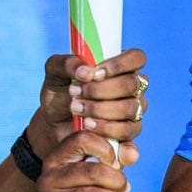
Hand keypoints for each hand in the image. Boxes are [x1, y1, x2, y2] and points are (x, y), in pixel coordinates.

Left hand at [33, 48, 149, 151]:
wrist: (55, 124)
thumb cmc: (60, 94)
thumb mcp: (55, 73)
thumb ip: (66, 63)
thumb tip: (85, 71)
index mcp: (119, 67)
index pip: (136, 58)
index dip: (119, 64)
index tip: (95, 74)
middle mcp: (131, 88)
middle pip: (131, 84)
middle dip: (100, 90)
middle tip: (75, 93)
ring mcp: (133, 110)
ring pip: (130, 108)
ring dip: (100, 109)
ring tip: (76, 109)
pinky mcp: (128, 133)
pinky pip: (127, 132)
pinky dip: (106, 129)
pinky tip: (87, 126)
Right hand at [36, 129, 137, 191]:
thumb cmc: (94, 191)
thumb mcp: (104, 169)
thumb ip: (120, 155)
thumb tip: (132, 155)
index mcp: (56, 159)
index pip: (81, 139)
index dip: (106, 149)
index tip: (115, 163)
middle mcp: (48, 178)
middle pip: (93, 171)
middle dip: (117, 181)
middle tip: (125, 187)